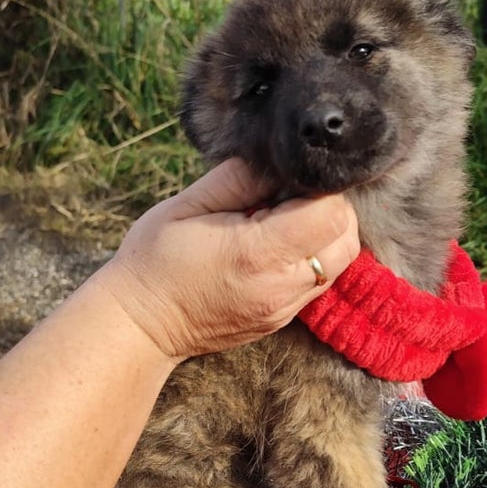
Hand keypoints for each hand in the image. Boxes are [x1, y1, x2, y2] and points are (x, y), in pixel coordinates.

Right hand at [93, 158, 359, 361]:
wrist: (140, 325)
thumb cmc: (155, 258)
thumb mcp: (188, 204)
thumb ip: (240, 178)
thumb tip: (279, 162)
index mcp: (257, 253)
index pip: (329, 214)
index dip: (320, 189)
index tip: (292, 181)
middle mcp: (281, 286)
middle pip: (346, 239)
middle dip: (331, 210)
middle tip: (291, 198)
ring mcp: (285, 308)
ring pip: (340, 262)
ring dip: (326, 235)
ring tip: (285, 222)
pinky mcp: (283, 319)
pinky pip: (321, 282)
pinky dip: (314, 258)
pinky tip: (280, 246)